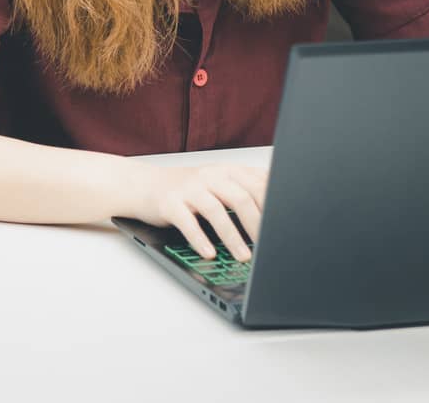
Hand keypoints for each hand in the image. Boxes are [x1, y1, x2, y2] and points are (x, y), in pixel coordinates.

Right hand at [125, 161, 267, 261]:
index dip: (273, 206)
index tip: (284, 227)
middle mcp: (210, 176)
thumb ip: (244, 191)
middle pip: (241, 197)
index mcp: (227, 171)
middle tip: (268, 246)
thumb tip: (277, 214)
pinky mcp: (170, 203)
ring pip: (216, 211)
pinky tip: (209, 253)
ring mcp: (189, 188)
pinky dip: (200, 239)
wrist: (144, 184)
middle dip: (258, 224)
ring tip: (243, 257)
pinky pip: (187, 222)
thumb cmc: (187, 189)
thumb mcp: (218, 184)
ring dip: (232, 237)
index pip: (258, 185)